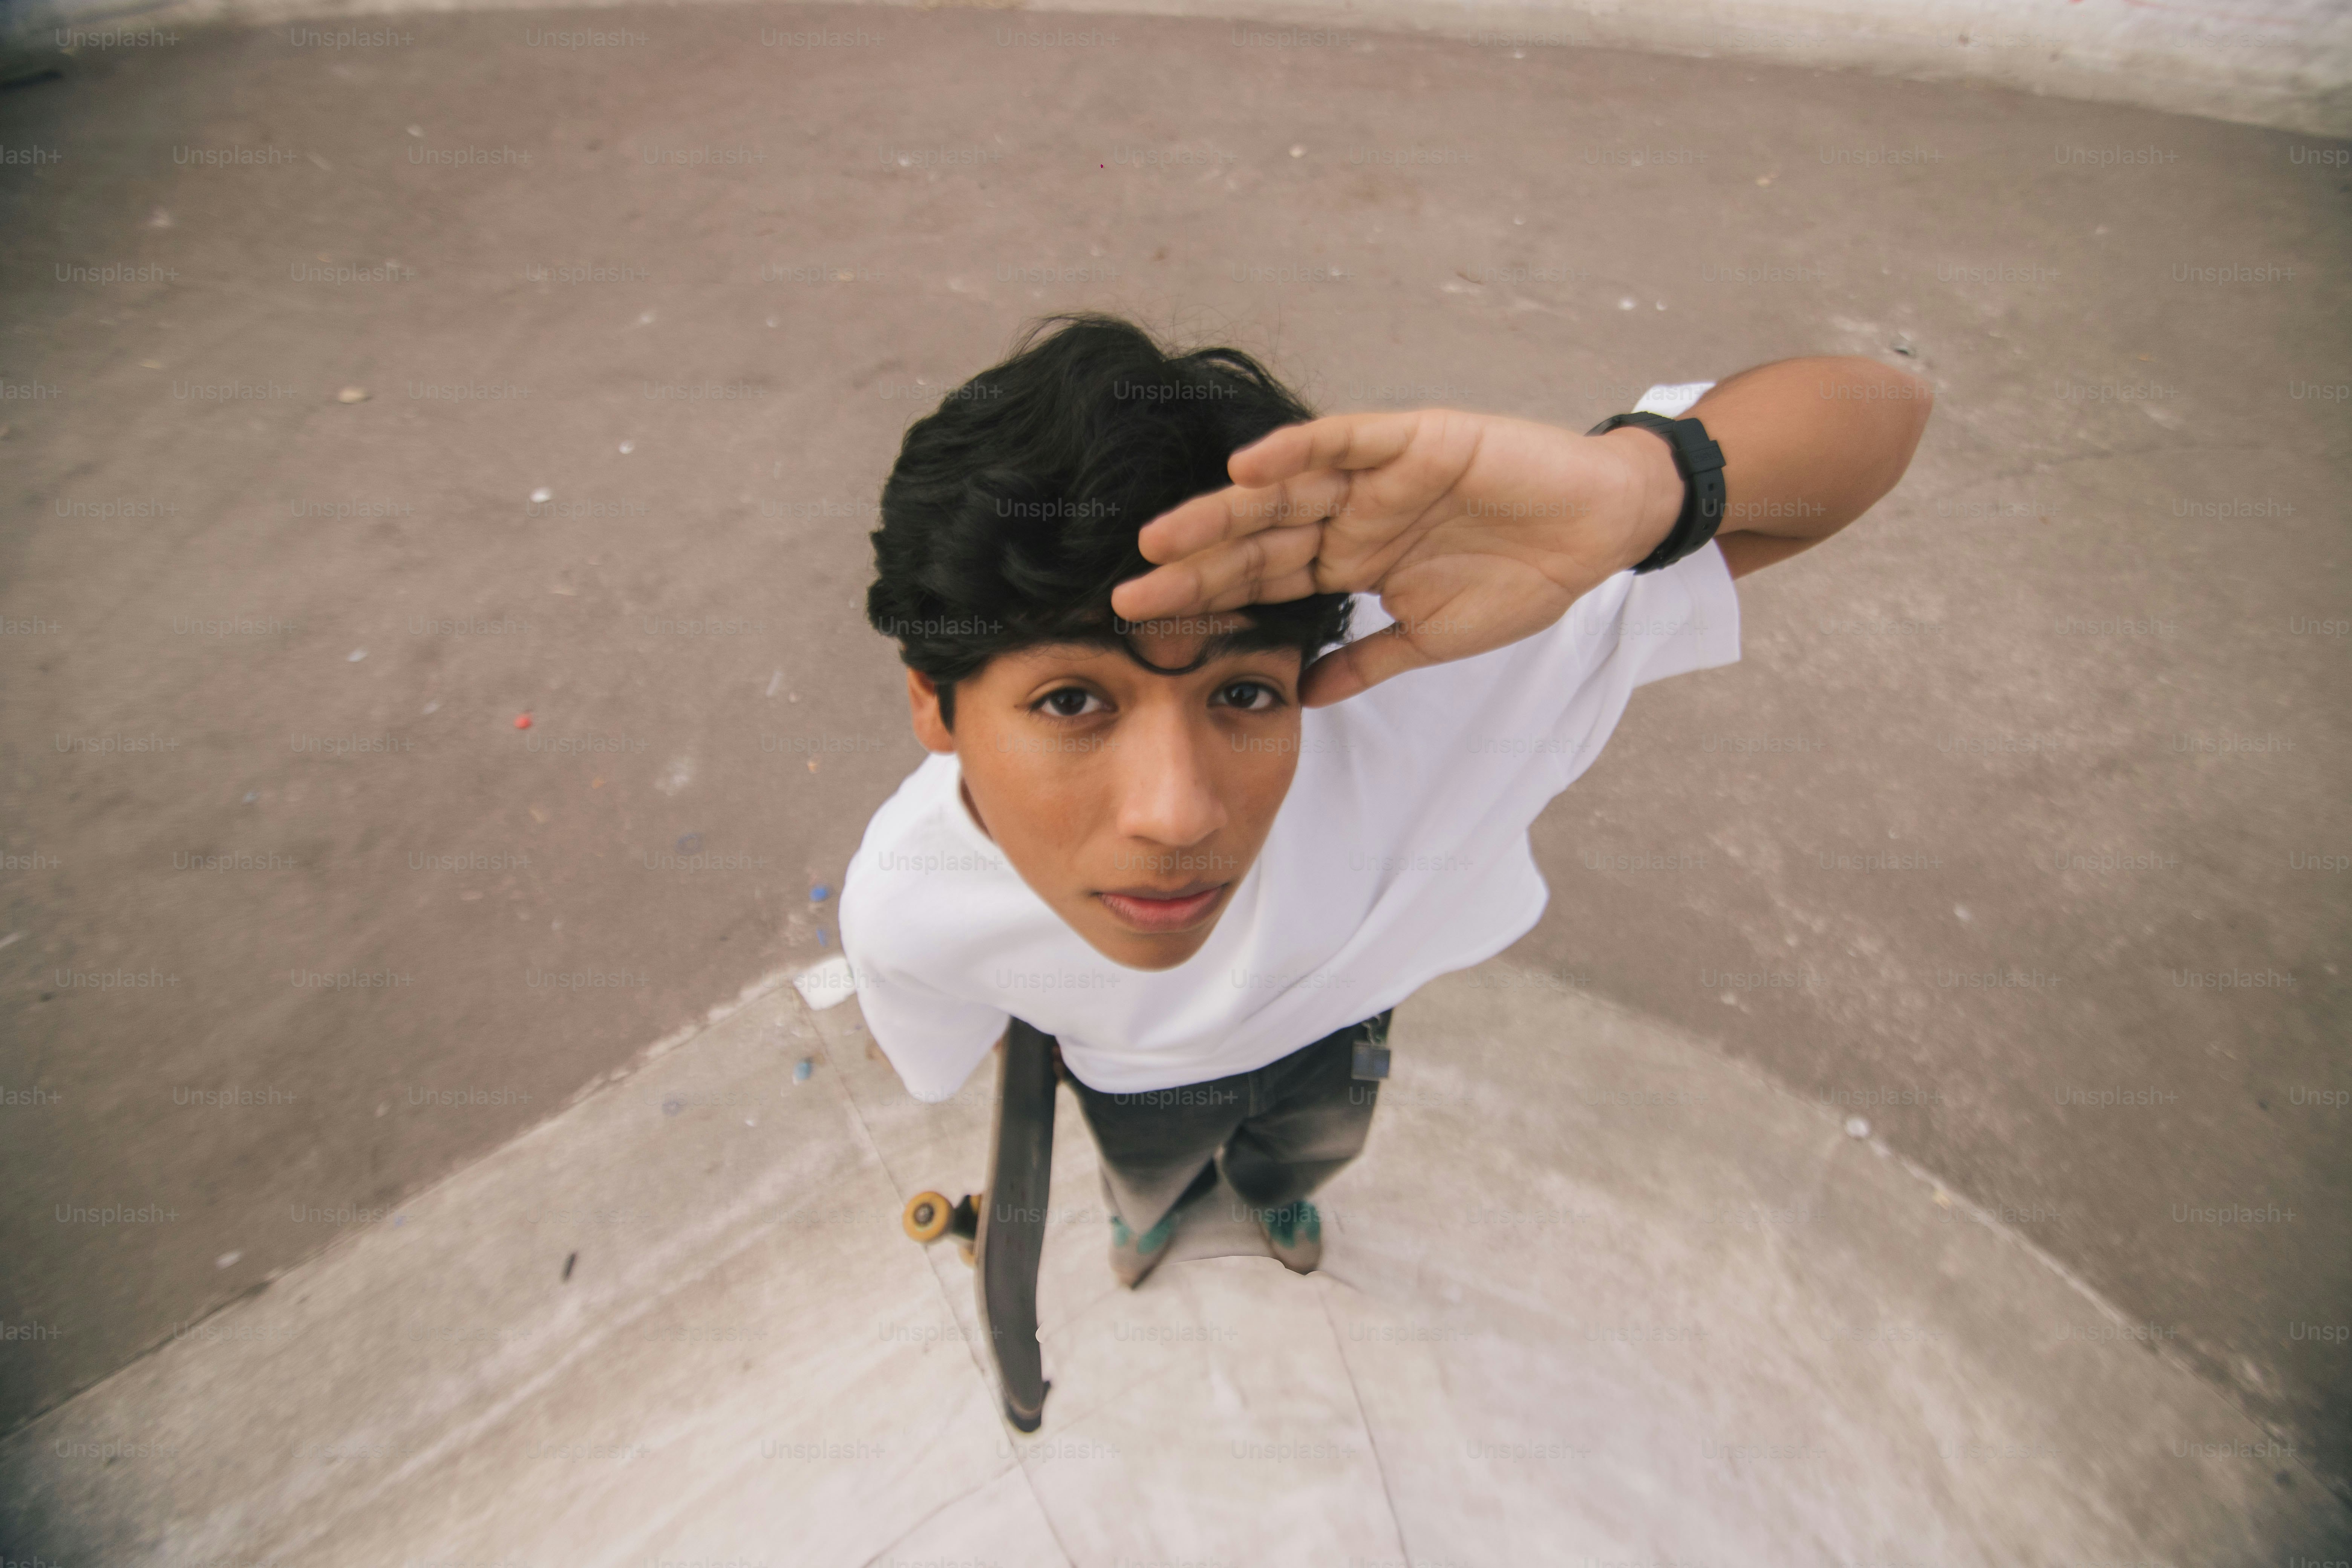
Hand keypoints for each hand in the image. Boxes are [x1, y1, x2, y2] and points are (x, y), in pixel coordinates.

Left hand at [1108, 409, 1682, 705]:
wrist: (1599, 527)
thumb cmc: (1523, 575)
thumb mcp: (1433, 639)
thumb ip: (1368, 662)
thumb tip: (1309, 699)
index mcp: (1348, 560)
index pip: (1261, 583)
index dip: (1206, 604)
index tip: (1148, 634)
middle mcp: (1349, 515)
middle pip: (1254, 540)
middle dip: (1192, 567)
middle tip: (1127, 593)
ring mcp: (1376, 476)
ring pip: (1282, 490)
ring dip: (1221, 510)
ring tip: (1162, 535)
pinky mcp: (1412, 438)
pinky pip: (1342, 440)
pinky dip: (1296, 451)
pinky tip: (1248, 468)